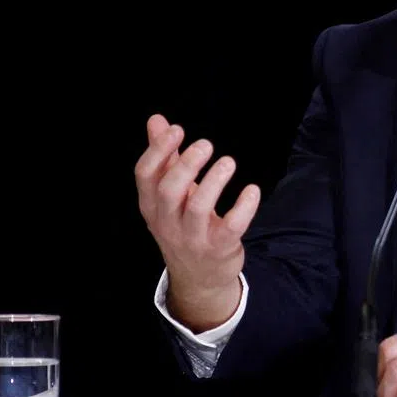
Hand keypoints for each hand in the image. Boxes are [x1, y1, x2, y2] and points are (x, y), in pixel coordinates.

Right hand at [134, 113, 260, 331]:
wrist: (199, 277)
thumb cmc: (183, 224)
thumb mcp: (169, 195)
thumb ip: (165, 157)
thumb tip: (157, 119)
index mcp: (151, 205)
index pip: (144, 175)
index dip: (158, 150)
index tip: (177, 129)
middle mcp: (167, 222)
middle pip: (169, 190)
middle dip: (186, 165)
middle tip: (206, 144)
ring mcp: (192, 238)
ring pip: (197, 209)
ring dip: (214, 182)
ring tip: (228, 162)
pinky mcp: (219, 248)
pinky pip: (231, 227)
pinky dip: (242, 208)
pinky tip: (252, 190)